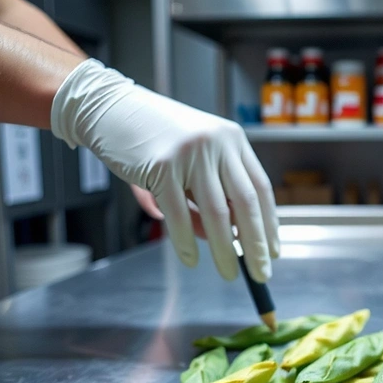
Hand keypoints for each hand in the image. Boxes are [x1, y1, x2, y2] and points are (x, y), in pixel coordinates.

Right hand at [51, 60, 278, 281]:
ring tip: (229, 275)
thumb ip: (206, 199)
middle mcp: (218, 143)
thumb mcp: (190, 164)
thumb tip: (221, 240)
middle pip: (246, 203)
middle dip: (256, 244)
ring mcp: (191, 154)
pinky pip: (179, 215)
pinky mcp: (162, 166)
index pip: (260, 188)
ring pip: (218, 214)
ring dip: (225, 251)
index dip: (269, 223)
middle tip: (261, 273)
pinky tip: (191, 260)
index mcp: (231, 139)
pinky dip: (185, 243)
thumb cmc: (152, 136)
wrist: (109, 108)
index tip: (273, 251)